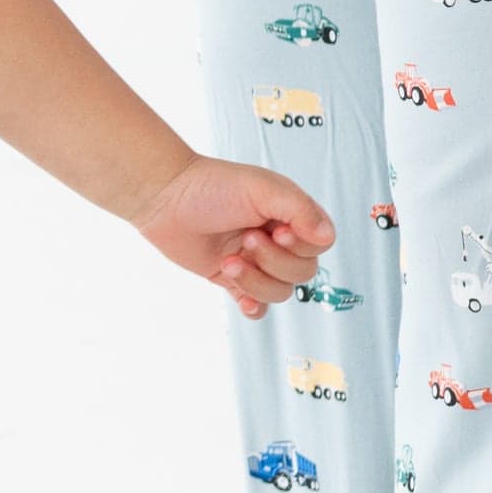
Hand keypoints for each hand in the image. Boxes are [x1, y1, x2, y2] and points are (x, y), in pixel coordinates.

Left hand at [130, 154, 334, 318]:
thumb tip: (326, 236)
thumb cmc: (212, 185)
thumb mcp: (262, 188)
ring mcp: (255, 262)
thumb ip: (299, 210)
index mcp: (290, 216)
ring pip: (280, 292)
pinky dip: (254, 307)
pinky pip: (257, 306)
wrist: (165, 198)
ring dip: (256, 281)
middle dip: (273, 261)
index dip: (301, 246)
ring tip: (229, 261)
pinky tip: (244, 301)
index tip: (276, 231)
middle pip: (302, 273)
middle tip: (245, 239)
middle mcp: (277, 240)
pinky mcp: (232, 279)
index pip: (319, 245)